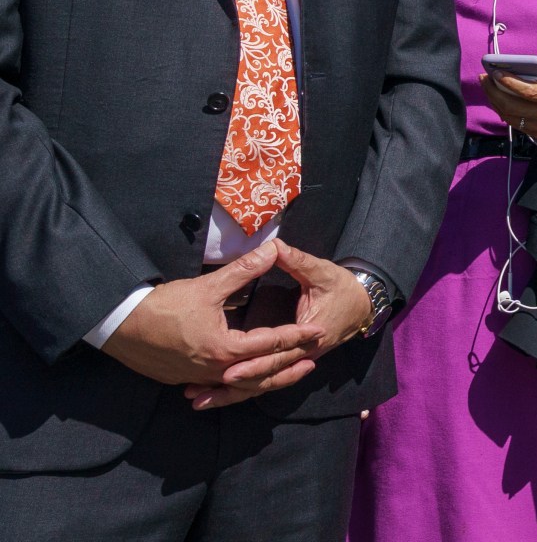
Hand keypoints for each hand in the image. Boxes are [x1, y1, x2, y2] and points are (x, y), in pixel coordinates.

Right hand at [100, 241, 324, 400]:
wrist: (118, 326)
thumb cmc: (162, 306)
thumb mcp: (207, 286)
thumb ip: (244, 270)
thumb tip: (273, 249)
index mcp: (224, 348)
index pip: (271, 343)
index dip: (297, 336)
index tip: (319, 331)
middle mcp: (215, 370)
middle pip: (262, 372)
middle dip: (290, 364)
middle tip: (314, 357)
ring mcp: (199, 379)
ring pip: (242, 385)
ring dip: (269, 379)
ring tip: (290, 372)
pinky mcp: (185, 380)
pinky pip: (221, 387)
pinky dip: (241, 384)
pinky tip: (249, 379)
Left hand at [182, 244, 376, 408]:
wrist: (363, 303)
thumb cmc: (342, 286)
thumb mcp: (321, 272)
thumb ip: (296, 261)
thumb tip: (274, 246)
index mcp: (311, 336)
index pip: (277, 356)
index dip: (252, 364)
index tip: (226, 371)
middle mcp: (304, 355)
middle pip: (265, 377)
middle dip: (232, 387)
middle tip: (200, 392)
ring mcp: (298, 362)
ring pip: (261, 385)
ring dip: (230, 395)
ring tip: (198, 400)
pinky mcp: (290, 362)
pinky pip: (263, 381)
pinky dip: (240, 389)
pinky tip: (214, 394)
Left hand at [483, 50, 536, 139]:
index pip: (528, 92)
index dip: (509, 82)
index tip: (495, 72)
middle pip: (512, 107)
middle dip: (494, 92)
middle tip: (484, 79)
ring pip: (510, 117)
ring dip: (495, 102)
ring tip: (488, 88)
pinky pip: (515, 124)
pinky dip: (503, 112)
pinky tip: (499, 100)